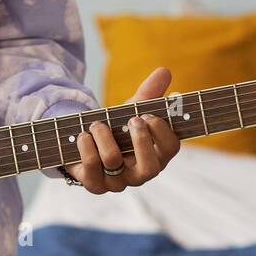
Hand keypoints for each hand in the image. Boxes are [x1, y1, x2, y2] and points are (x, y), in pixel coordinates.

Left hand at [67, 67, 181, 193]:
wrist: (85, 144)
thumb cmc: (116, 129)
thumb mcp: (131, 110)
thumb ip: (148, 93)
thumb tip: (164, 71)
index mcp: (156, 155)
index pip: (171, 148)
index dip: (163, 131)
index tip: (149, 113)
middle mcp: (139, 174)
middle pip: (152, 168)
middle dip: (141, 141)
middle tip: (133, 119)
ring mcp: (117, 182)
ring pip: (114, 161)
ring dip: (105, 136)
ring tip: (98, 123)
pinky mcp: (94, 184)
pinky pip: (92, 168)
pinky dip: (87, 147)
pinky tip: (83, 135)